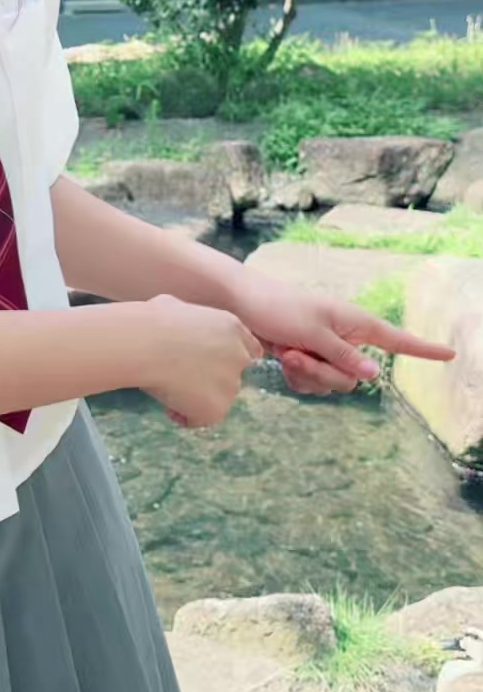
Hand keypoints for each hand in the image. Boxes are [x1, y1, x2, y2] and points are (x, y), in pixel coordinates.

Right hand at [142, 293, 264, 427]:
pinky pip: (200, 419)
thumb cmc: (150, 321)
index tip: (209, 366)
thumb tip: (175, 318)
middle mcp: (239, 356)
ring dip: (196, 399)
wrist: (144, 344)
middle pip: (233, 377)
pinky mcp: (217, 408)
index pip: (249, 350)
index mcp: (231, 328)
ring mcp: (231, 384)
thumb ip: (189, 320)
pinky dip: (184, 416)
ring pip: (216, 399)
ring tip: (167, 389)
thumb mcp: (175, 307)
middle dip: (211, 382)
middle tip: (180, 379)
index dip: (229, 360)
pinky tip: (166, 405)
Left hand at [233, 271, 455, 396]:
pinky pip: (312, 386)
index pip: (396, 340)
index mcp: (354, 323)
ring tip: (286, 352)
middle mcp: (345, 339)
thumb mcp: (312, 333)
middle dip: (323, 373)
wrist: (241, 304)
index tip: (450, 354)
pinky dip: (295, 377)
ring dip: (306, 374)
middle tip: (297, 354)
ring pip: (331, 385)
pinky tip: (280, 360)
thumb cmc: (278, 308)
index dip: (422, 350)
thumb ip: (344, 356)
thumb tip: (375, 375)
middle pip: (353, 378)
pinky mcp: (308, 362)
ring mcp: (326, 352)